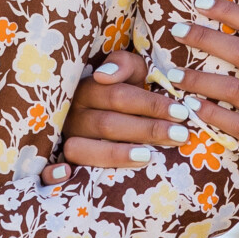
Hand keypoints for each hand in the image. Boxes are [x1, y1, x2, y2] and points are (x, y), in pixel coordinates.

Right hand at [41, 49, 183, 180]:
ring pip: (87, 147)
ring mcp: (66, 136)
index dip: (150, 104)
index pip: (119, 95)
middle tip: (180, 136)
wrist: (101, 108)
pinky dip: (67, 171)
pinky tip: (84, 172)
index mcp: (89, 87)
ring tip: (148, 156)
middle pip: (108, 123)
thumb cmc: (124, 89)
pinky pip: (57, 167)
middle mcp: (74, 113)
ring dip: (118, 153)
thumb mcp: (130, 72)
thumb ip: (124, 65)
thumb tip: (104, 75)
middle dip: (147, 129)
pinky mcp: (62, 157)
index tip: (181, 113)